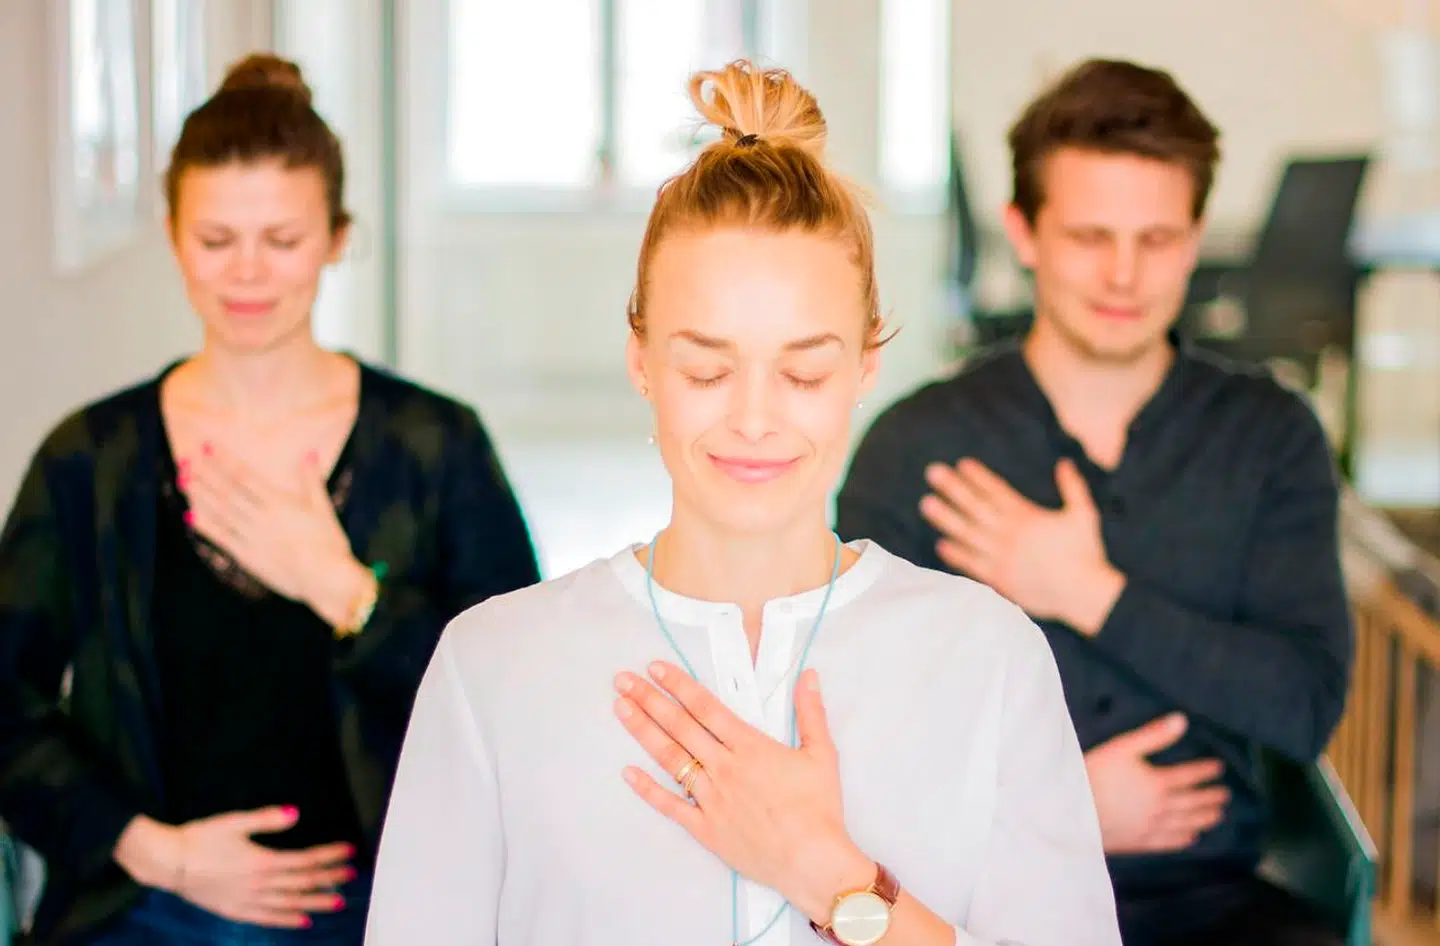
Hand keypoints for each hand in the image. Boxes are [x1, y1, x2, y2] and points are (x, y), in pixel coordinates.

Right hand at [114, 808, 354, 927]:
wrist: (168, 862)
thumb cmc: (201, 838)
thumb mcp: (234, 822)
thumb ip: (267, 819)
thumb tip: (295, 813)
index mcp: (262, 861)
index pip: (305, 860)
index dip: (329, 856)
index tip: (349, 851)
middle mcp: (259, 885)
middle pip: (302, 882)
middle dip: (330, 878)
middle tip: (353, 875)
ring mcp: (248, 901)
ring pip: (290, 904)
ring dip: (316, 902)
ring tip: (338, 902)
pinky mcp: (235, 911)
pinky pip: (268, 919)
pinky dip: (288, 920)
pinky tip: (303, 921)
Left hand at [179, 445, 365, 622]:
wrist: (324, 578)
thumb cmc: (329, 543)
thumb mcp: (323, 508)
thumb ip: (312, 481)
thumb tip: (309, 453)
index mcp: (280, 503)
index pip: (245, 477)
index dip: (224, 462)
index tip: (208, 448)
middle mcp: (261, 517)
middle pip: (227, 492)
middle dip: (205, 474)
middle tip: (185, 459)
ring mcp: (252, 537)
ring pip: (221, 512)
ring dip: (201, 496)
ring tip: (183, 481)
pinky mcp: (248, 557)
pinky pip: (222, 538)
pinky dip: (206, 527)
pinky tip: (190, 516)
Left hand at [613, 663, 874, 925]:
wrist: (812, 860)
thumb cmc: (818, 809)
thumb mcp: (822, 754)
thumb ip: (811, 713)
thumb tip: (809, 677)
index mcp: (749, 747)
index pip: (705, 707)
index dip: (678, 684)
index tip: (655, 668)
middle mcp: (724, 768)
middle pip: (679, 726)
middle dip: (649, 699)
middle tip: (623, 680)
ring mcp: (710, 798)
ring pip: (670, 759)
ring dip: (643, 731)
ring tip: (620, 709)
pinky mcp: (705, 828)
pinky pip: (671, 805)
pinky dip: (647, 789)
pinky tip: (628, 772)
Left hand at [920, 457, 1124, 632]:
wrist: (1085, 595)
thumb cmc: (1086, 554)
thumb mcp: (1084, 515)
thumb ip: (1072, 487)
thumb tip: (1063, 462)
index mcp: (1027, 517)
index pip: (997, 491)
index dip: (978, 477)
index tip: (961, 464)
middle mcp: (1009, 535)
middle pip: (975, 507)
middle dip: (953, 488)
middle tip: (932, 473)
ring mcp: (1001, 558)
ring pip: (967, 534)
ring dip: (945, 518)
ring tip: (926, 503)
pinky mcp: (1000, 580)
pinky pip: (972, 565)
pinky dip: (955, 555)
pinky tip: (940, 544)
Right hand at [1085, 714, 1229, 853]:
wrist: (1073, 811)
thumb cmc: (1094, 774)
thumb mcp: (1122, 748)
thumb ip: (1153, 736)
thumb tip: (1181, 720)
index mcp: (1158, 782)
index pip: (1189, 776)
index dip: (1206, 771)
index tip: (1219, 768)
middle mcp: (1161, 807)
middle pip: (1193, 802)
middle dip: (1211, 797)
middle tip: (1225, 795)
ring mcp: (1152, 827)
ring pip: (1186, 823)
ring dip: (1205, 818)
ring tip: (1218, 815)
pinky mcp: (1140, 841)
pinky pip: (1169, 842)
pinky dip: (1184, 839)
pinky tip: (1191, 838)